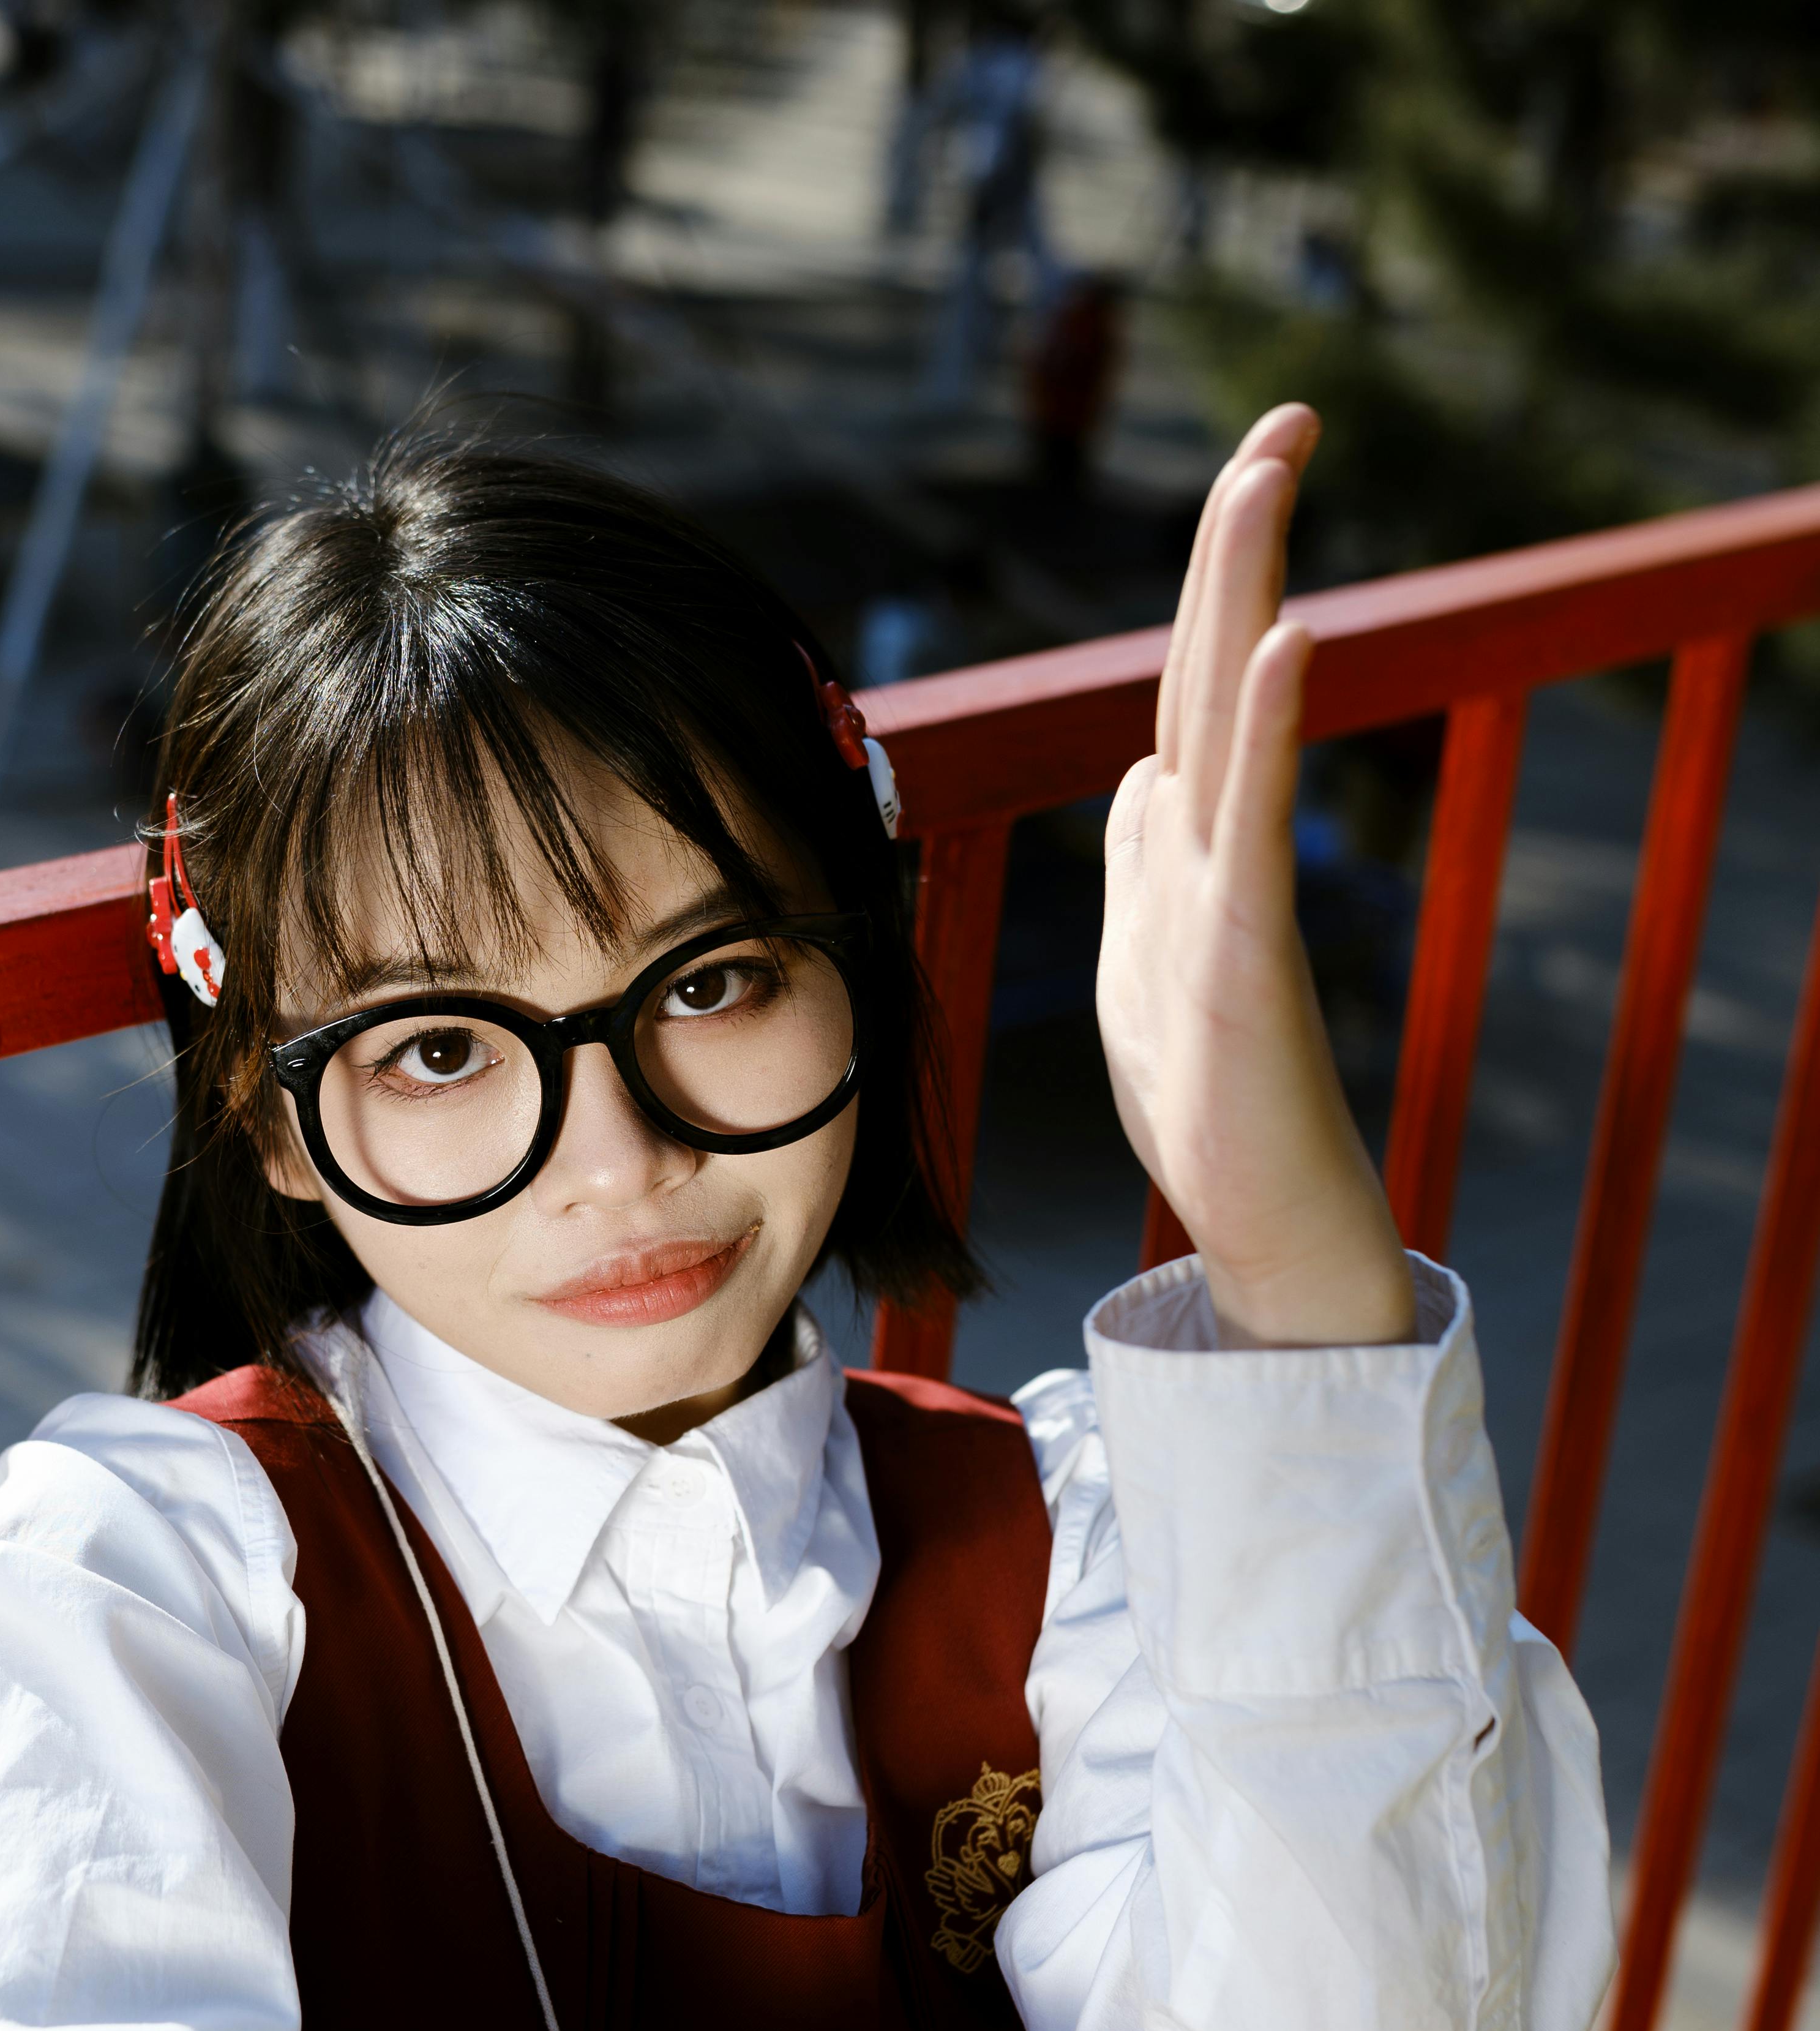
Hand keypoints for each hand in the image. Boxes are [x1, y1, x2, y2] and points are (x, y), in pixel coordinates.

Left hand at [1095, 403, 1415, 1349]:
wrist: (1261, 1213)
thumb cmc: (1207, 1096)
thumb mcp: (1144, 956)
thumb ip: (1145, 861)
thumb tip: (1143, 774)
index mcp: (1181, 847)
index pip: (1186, 682)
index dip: (1207, 579)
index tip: (1247, 477)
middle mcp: (1213, 847)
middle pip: (1215, 662)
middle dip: (1243, 535)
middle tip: (1290, 412)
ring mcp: (1233, 894)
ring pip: (1233, 712)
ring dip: (1249, 585)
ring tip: (1272, 469)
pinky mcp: (1247, 955)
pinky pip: (1256, 823)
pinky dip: (1268, 726)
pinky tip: (1288, 639)